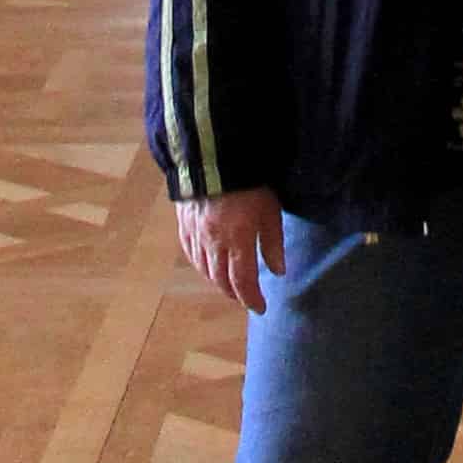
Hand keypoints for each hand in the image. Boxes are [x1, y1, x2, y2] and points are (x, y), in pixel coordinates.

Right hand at [176, 187, 285, 310]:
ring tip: (228, 284)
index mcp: (237, 240)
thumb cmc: (249, 180)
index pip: (243, 282)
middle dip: (234, 293)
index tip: (261, 308)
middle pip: (221, 280)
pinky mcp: (184, 222)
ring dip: (217, 281)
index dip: (251, 299)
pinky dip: (200, 264)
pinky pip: (190, 252)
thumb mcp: (270, 209)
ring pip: (203, 269)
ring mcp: (195, 233)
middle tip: (245, 298)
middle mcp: (213, 242)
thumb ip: (272, 242)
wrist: (213, 153)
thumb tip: (278, 271)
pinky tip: (206, 264)